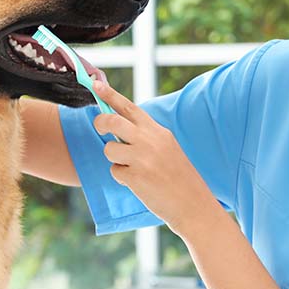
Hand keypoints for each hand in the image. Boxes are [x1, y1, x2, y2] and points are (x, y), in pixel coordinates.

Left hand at [91, 80, 216, 236]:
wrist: (194, 205)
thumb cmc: (178, 177)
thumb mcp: (167, 148)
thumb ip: (145, 136)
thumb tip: (118, 126)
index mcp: (158, 131)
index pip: (129, 107)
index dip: (110, 95)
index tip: (95, 84)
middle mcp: (150, 140)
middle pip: (112, 121)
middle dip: (100, 123)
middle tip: (100, 128)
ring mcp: (142, 158)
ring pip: (109, 149)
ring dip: (114, 159)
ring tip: (132, 168)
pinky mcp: (136, 176)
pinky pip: (115, 171)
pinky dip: (122, 178)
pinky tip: (139, 183)